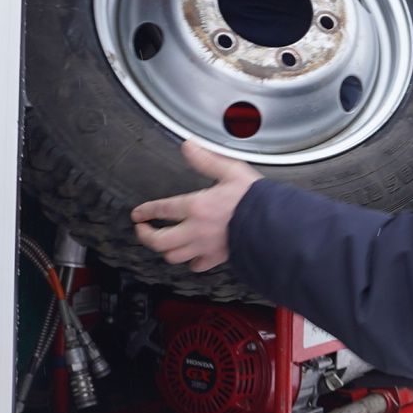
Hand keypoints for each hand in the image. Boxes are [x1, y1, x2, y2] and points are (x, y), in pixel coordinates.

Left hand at [131, 141, 262, 271]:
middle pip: (160, 241)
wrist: (275, 225)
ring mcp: (206, 247)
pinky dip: (190, 262)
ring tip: (163, 243)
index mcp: (197, 206)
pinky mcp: (218, 258)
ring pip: (174, 256)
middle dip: (146, 236)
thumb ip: (206, 160)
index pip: (161, 210)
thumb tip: (189, 146)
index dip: (145, 212)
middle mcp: (196, 230)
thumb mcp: (231, 170)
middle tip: (142, 231)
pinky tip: (192, 256)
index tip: (137, 214)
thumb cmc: (255, 198)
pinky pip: (197, 266)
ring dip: (165, 250)